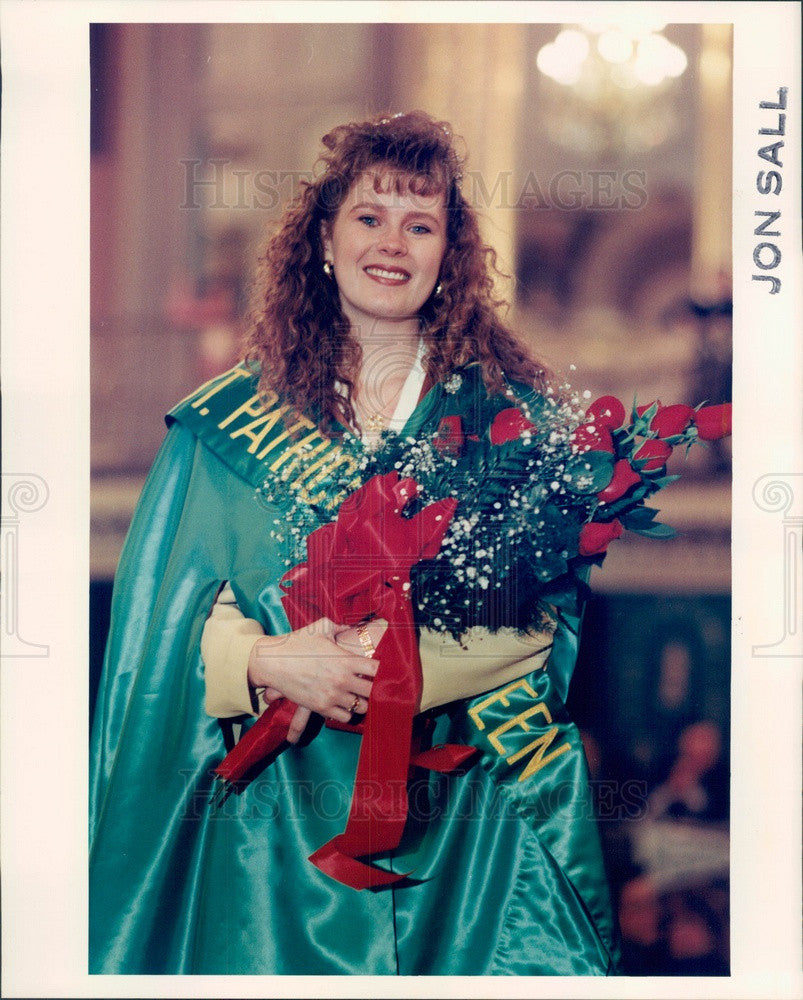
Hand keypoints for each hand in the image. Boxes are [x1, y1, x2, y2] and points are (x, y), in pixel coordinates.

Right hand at [248, 617, 377, 733]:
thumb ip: (340, 626)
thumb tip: (353, 624)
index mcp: (345, 660)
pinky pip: (345, 717)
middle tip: (374, 685)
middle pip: (373, 691)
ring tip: (359, 695)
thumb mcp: (320, 628)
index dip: (383, 671)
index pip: (377, 670)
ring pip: (361, 706)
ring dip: (362, 701)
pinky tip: (345, 703)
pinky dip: (348, 712)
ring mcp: (332, 696)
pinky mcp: (321, 708)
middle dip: (376, 688)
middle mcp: (342, 680)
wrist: (272, 662)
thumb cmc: (296, 642)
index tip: (383, 671)